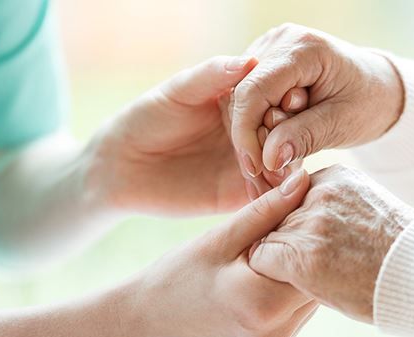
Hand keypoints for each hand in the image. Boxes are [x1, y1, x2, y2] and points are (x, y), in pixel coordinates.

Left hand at [84, 55, 284, 216]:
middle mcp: (253, 134)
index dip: (284, 103)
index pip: (277, 101)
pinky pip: (268, 199)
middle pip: (287, 137)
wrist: (123, 166)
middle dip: (290, 140)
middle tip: (286, 144)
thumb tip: (250, 60)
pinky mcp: (242, 196)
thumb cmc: (148, 118)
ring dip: (287, 171)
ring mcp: (251, 166)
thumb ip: (213, 74)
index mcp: (244, 104)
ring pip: (283, 169)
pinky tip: (279, 196)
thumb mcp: (179, 90)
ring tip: (283, 172)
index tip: (289, 103)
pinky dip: (277, 199)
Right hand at [112, 168, 316, 336]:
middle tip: (294, 223)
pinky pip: (294, 315)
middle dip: (309, 249)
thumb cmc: (173, 277)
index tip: (302, 206)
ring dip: (300, 271)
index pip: (313, 257)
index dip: (311, 227)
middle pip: (316, 280)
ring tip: (279, 248)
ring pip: (309, 298)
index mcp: (262, 303)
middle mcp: (275, 334)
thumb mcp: (218, 239)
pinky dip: (288, 292)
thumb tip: (302, 180)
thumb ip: (265, 211)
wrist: (141, 328)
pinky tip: (269, 274)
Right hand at [231, 23, 403, 176]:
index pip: (254, 90)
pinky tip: (280, 138)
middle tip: (276, 167)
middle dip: (254, 135)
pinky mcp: (266, 61)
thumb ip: (304, 138)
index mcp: (303, 48)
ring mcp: (271, 47)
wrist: (378, 88)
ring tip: (283, 153)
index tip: (255, 167)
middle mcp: (281, 40)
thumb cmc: (367, 103)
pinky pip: (248, 97)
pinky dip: (259, 123)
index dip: (246, 132)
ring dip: (257, 131)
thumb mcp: (342, 124)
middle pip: (243, 94)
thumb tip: (268, 158)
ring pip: (241, 98)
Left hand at [248, 165, 413, 322]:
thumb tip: (302, 214)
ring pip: (266, 237)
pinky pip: (260, 259)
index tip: (316, 244)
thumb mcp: (367, 210)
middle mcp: (316, 191)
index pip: (290, 196)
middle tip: (314, 263)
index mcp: (334, 177)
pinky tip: (301, 283)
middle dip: (286, 240)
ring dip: (280, 259)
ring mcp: (306, 221)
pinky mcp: (297, 252)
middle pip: (276, 216)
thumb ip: (333, 205)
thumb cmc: (399, 253)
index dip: (296, 225)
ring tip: (313, 275)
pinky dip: (272, 274)